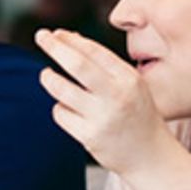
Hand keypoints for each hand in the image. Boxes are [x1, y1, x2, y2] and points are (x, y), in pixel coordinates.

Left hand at [35, 29, 173, 174]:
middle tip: (40, 37)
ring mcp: (102, 117)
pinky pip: (60, 114)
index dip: (70, 40)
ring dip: (49, 79)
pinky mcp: (88, 136)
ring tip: (46, 75)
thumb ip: (103, 63)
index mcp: (129, 79)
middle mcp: (117, 95)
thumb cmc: (136, 114)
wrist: (150, 155)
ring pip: (61, 89)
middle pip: (77, 64)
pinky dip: (59, 108)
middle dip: (54, 47)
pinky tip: (68, 109)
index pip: (94, 51)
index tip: (54, 34)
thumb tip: (70, 38)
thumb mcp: (129, 85)